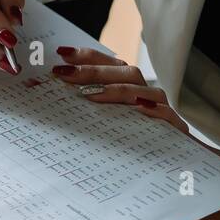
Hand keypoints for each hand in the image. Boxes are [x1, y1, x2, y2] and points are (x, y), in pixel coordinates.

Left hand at [50, 46, 189, 132]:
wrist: (168, 165)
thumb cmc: (127, 139)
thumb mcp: (101, 120)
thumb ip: (81, 103)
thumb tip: (45, 88)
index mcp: (128, 87)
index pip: (109, 64)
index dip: (87, 56)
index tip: (61, 54)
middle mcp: (145, 94)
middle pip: (125, 72)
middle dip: (92, 71)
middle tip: (64, 73)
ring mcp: (161, 109)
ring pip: (144, 90)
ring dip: (116, 89)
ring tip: (89, 93)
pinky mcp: (174, 129)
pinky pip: (166, 115)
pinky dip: (152, 110)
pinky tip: (137, 108)